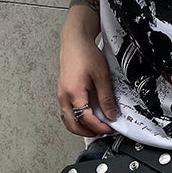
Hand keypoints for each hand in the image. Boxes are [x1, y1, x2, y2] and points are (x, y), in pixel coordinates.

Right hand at [58, 11, 117, 136]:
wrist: (75, 41)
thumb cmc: (86, 54)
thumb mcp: (102, 76)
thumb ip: (106, 98)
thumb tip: (110, 115)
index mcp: (73, 92)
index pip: (86, 119)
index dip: (99, 127)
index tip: (110, 128)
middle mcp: (64, 96)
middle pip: (73, 125)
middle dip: (89, 132)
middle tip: (103, 130)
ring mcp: (61, 95)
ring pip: (69, 121)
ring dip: (82, 127)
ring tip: (97, 125)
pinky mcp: (62, 93)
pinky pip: (67, 113)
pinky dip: (77, 119)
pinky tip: (89, 115)